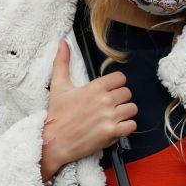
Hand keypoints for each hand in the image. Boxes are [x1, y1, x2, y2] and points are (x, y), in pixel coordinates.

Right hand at [40, 41, 136, 180]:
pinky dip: (127, 127)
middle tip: (109, 104)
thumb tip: (62, 43)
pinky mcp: (112, 133)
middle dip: (120, 98)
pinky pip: (132, 125)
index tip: (109, 90)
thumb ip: (62, 63)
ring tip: (114, 116)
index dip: (116, 83)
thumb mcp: (58, 86)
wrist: (53, 142)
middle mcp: (104, 101)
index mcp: (94, 88)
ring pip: (132, 108)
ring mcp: (109, 117)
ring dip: (125, 112)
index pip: (120, 78)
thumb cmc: (56, 114)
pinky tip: (116, 127)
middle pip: (127, 93)